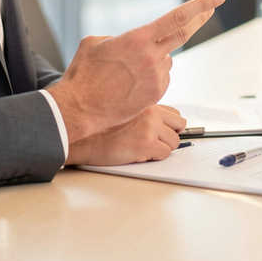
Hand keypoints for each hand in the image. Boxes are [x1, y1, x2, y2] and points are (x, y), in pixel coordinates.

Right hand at [48, 0, 222, 141]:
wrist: (80, 109)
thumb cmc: (83, 75)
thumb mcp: (94, 42)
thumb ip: (118, 37)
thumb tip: (130, 41)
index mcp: (137, 39)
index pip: (178, 17)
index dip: (200, 5)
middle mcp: (151, 57)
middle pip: (184, 34)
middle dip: (200, 18)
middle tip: (211, 9)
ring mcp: (156, 77)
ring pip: (166, 58)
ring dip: (155, 57)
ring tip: (128, 70)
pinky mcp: (156, 94)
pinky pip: (162, 77)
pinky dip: (153, 75)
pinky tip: (131, 83)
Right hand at [65, 105, 186, 165]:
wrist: (81, 139)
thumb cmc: (98, 128)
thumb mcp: (123, 110)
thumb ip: (142, 112)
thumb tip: (162, 125)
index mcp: (146, 102)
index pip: (174, 113)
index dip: (168, 126)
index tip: (161, 133)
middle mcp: (151, 111)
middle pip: (180, 125)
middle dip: (169, 136)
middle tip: (155, 143)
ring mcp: (150, 127)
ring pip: (174, 142)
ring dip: (162, 149)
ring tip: (143, 149)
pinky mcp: (147, 143)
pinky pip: (165, 154)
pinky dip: (154, 158)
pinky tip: (138, 154)